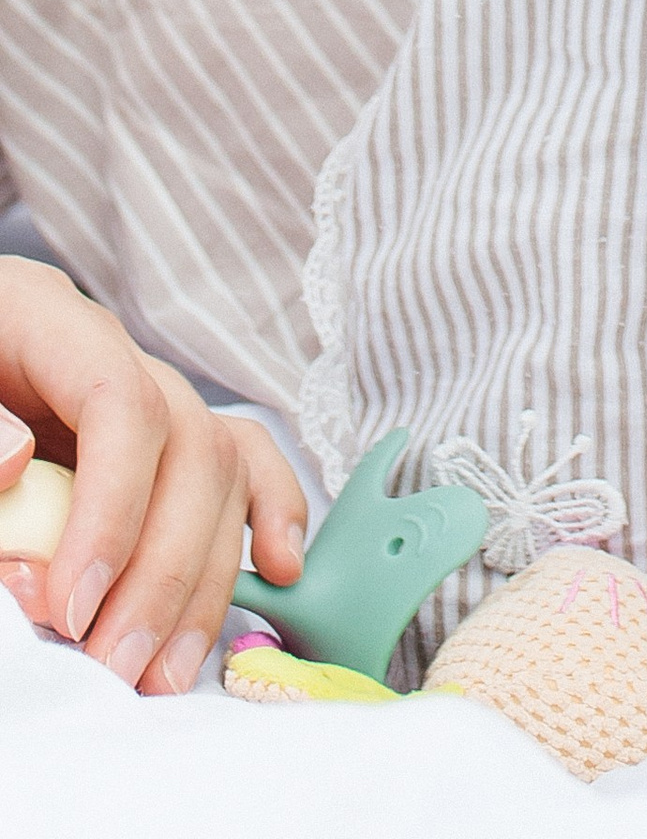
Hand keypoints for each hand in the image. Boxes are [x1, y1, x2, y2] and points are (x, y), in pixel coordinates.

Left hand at [0, 259, 303, 694]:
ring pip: (221, 468)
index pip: (119, 400)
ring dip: (201, 580)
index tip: (72, 606)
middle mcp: (109, 350)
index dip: (111, 508)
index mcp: (41, 321)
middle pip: (187, 442)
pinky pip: (241, 460)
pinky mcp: (161, 435)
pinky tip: (276, 570)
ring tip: (158, 670)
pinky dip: (267, 513)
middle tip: (112, 663)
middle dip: (160, 570)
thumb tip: (14, 465)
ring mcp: (144, 389)